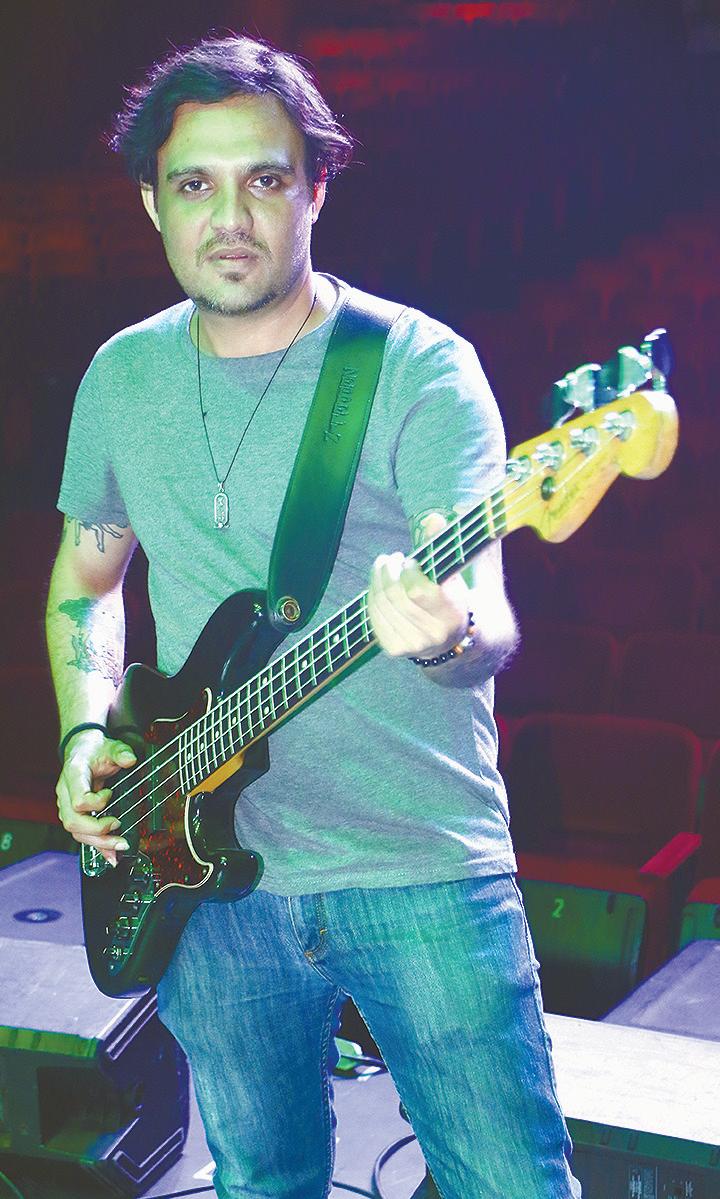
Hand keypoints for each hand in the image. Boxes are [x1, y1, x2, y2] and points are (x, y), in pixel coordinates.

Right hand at [55, 730, 136, 865]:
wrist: (82, 750)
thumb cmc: (95, 750)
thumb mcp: (111, 746)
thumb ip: (121, 752)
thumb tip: (130, 760)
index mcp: (73, 775)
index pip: (78, 800)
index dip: (97, 803)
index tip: (111, 794)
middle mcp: (65, 792)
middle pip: (73, 821)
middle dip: (97, 832)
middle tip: (119, 831)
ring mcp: (67, 804)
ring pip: (75, 831)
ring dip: (98, 842)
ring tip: (120, 847)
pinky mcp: (73, 813)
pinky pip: (81, 834)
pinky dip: (96, 846)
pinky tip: (111, 856)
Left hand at [368, 514, 468, 658]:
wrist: (449, 640)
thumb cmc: (449, 598)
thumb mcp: (452, 574)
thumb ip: (442, 547)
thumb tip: (433, 518)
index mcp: (451, 615)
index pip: (418, 591)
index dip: (407, 571)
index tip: (409, 560)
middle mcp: (432, 635)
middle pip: (396, 597)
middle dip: (388, 571)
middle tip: (390, 558)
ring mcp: (411, 646)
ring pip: (382, 604)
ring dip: (377, 579)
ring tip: (383, 565)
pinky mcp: (394, 649)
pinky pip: (374, 616)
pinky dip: (372, 595)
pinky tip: (378, 583)